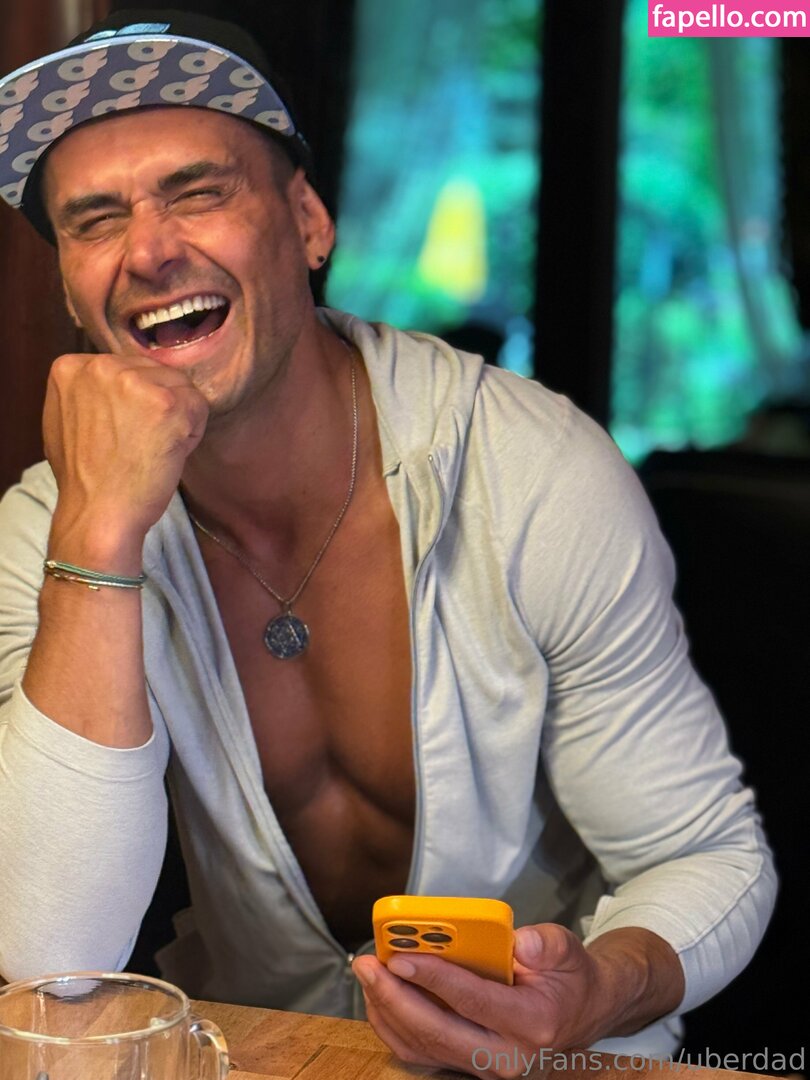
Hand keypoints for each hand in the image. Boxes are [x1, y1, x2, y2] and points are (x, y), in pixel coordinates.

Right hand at [44, 352, 208, 552]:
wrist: (98, 513)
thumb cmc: (87, 477)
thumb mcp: (67, 419)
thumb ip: (88, 392)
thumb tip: (115, 378)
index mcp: (72, 368)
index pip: (128, 368)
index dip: (136, 402)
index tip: (122, 431)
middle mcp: (100, 367)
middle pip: (156, 372)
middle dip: (158, 407)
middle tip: (140, 444)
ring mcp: (133, 383)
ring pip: (181, 388)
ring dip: (177, 420)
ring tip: (153, 449)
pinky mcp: (166, 403)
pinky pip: (199, 406)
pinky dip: (192, 433)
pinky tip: (167, 453)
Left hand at [353, 924, 683, 1078]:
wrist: (581, 1013)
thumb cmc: (568, 976)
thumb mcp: (566, 949)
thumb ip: (544, 943)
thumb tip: (518, 942)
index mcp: (531, 1023)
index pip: (473, 1002)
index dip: (434, 979)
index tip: (401, 957)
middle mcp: (505, 1055)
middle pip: (437, 1032)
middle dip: (394, 997)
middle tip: (367, 964)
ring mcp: (484, 1067)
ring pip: (423, 1047)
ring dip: (387, 1010)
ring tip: (367, 974)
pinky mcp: (468, 1065)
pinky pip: (421, 1052)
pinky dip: (394, 1025)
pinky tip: (380, 995)